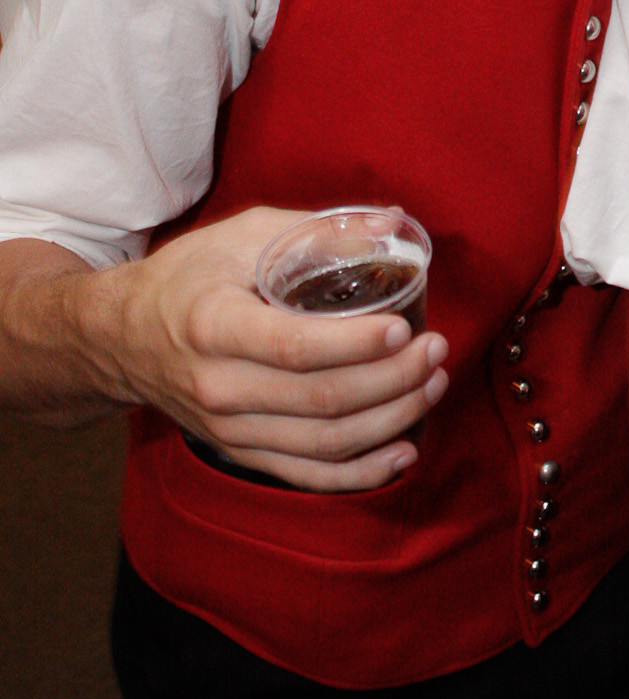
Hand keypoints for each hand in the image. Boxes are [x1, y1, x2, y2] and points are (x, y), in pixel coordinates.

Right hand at [94, 207, 448, 490]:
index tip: (402, 327)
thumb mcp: (243, 236)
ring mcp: (228, 429)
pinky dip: (361, 472)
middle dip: (393, 379)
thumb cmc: (189, 277)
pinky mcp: (239, 452)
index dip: (355, 344)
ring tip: (433, 385)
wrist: (121, 337)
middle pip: (321, 399)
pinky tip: (403, 452)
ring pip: (324, 442)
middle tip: (435, 350)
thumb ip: (318, 231)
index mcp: (214, 325)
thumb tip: (392, 223)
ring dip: (390, 420)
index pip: (294, 346)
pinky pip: (307, 475)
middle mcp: (218, 386)